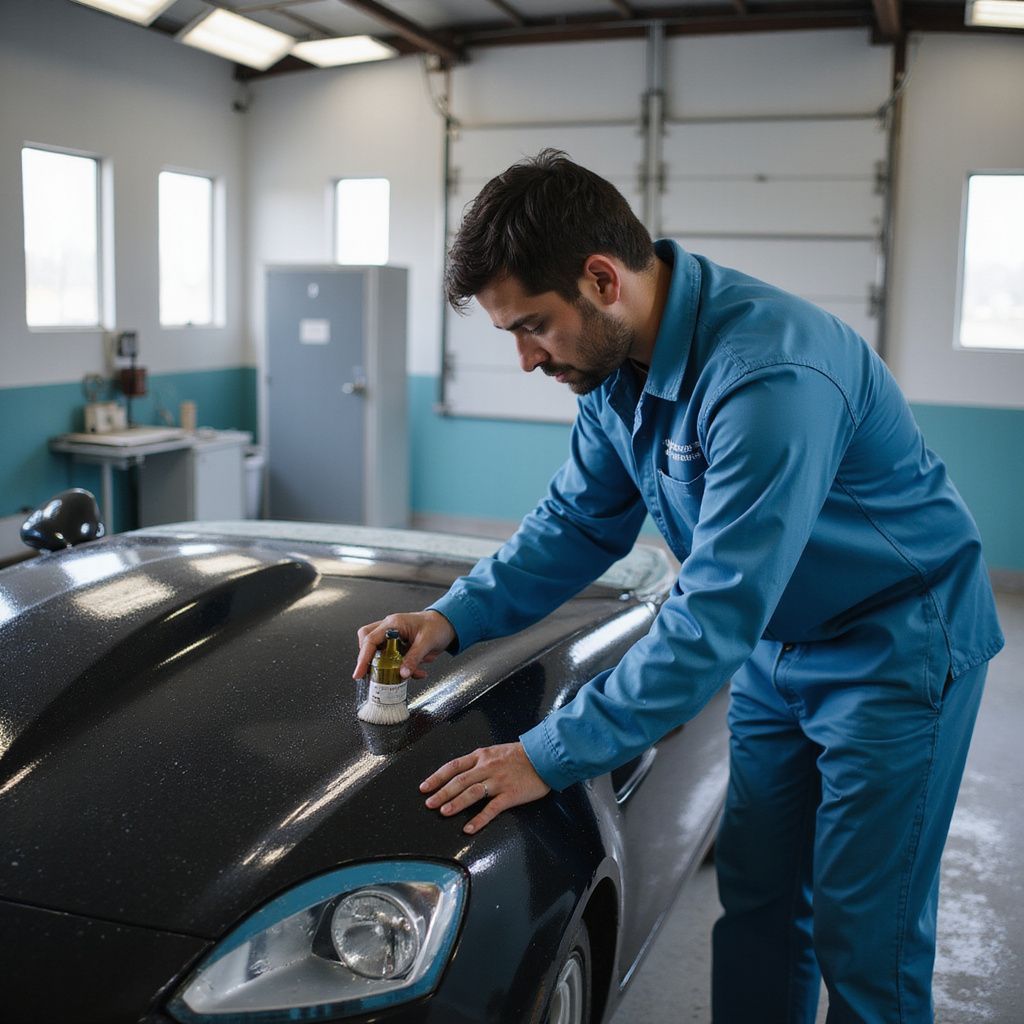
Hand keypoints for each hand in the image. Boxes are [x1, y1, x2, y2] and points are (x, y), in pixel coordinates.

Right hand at [353, 610, 455, 680]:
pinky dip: (400, 669)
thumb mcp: (427, 642)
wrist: (448, 624)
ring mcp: (393, 637)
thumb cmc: (437, 626)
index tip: (359, 673)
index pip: (371, 640)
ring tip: (398, 675)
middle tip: (372, 674)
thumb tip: (402, 674)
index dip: (362, 657)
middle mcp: (389, 628)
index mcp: (394, 624)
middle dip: (367, 660)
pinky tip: (416, 672)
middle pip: (366, 642)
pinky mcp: (398, 646)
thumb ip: (414, 658)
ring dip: (385, 666)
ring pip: (378, 652)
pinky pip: (392, 659)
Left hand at [420, 742, 550, 833]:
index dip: (437, 777)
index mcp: (481, 756)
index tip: (424, 787)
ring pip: (472, 792)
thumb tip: (461, 774)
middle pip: (459, 781)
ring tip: (443, 812)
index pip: (453, 766)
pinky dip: (479, 819)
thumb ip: (480, 762)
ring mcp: (498, 781)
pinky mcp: (510, 794)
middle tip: (428, 804)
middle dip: (441, 793)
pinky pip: (492, 808)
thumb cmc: (521, 755)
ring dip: (456, 803)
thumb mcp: (496, 752)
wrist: (544, 756)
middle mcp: (487, 767)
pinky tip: (469, 828)